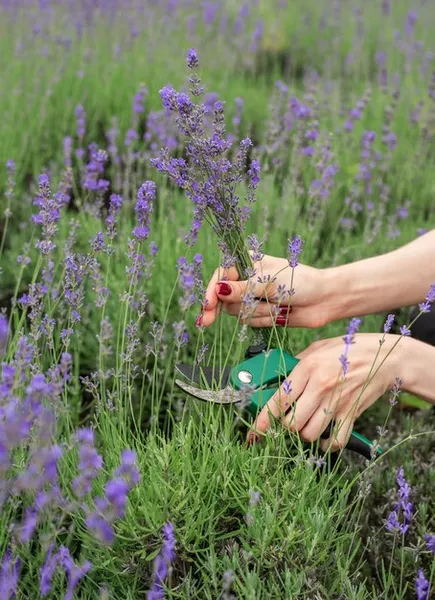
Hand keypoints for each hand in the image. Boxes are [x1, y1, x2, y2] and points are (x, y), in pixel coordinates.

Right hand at [201, 254, 331, 328]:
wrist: (324, 300)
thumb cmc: (300, 282)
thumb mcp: (269, 283)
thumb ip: (242, 289)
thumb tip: (218, 290)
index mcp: (247, 263)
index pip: (220, 276)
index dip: (211, 292)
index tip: (207, 306)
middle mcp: (246, 280)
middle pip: (224, 298)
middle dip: (231, 306)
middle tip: (207, 321)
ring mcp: (253, 298)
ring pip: (237, 312)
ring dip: (256, 313)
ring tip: (276, 306)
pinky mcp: (260, 313)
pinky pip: (250, 322)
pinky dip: (263, 320)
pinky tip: (278, 314)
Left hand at [248, 333, 407, 451]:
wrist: (385, 357)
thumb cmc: (350, 349)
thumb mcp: (318, 347)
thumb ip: (297, 362)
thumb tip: (278, 377)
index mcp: (308, 368)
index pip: (279, 400)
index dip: (262, 420)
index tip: (254, 432)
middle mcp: (320, 387)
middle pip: (291, 423)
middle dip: (283, 427)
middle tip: (285, 422)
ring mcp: (337, 402)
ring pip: (309, 434)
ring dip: (304, 434)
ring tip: (305, 424)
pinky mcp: (352, 414)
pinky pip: (335, 440)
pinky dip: (327, 444)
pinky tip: (324, 436)